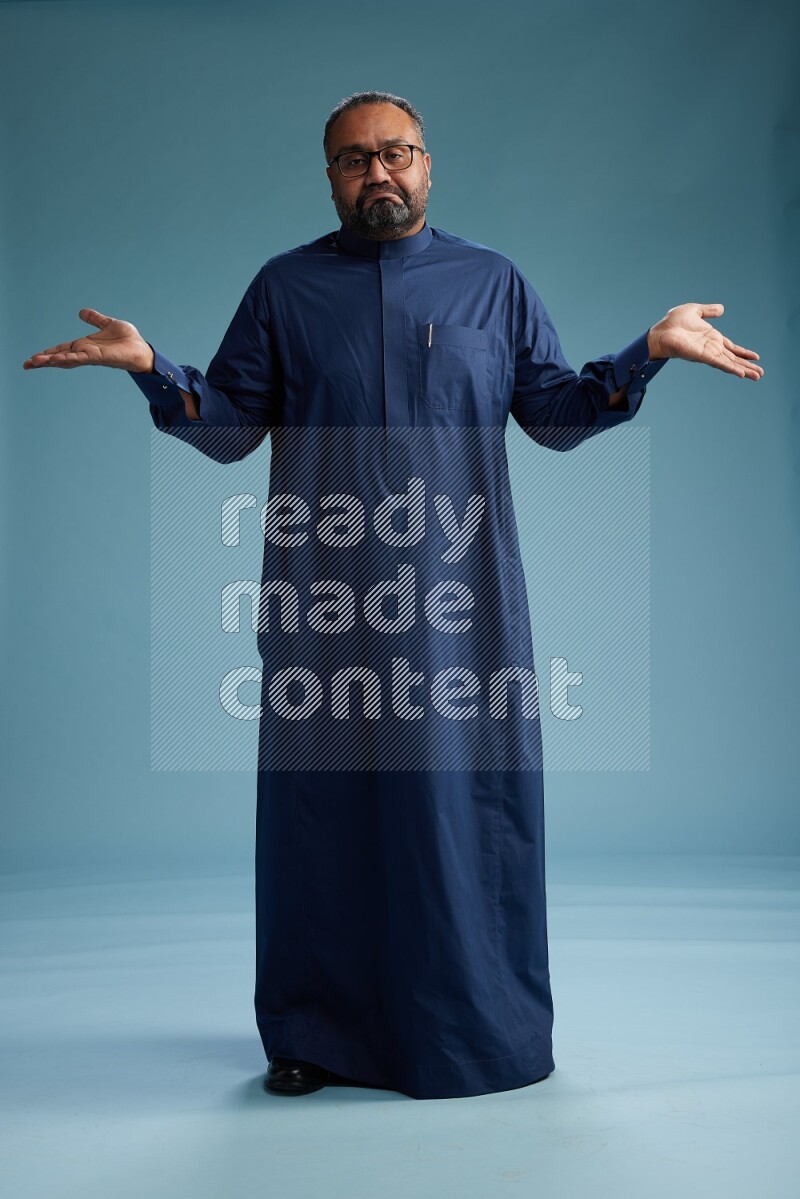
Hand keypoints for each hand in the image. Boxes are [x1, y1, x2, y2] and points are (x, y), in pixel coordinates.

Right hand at [22, 309, 153, 372]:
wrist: (142, 348)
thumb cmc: (128, 339)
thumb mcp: (108, 324)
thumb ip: (95, 319)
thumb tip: (81, 312)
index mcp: (85, 345)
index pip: (62, 349)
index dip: (49, 352)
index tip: (34, 357)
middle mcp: (85, 352)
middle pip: (60, 357)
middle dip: (44, 360)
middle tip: (27, 364)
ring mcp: (91, 356)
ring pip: (67, 359)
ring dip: (51, 360)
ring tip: (36, 362)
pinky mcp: (99, 357)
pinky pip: (81, 358)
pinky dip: (69, 358)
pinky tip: (57, 359)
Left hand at [647, 303, 762, 380]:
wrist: (660, 331)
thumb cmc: (673, 322)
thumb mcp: (695, 310)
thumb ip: (709, 310)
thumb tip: (722, 309)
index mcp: (712, 338)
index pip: (731, 348)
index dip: (743, 353)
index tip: (756, 358)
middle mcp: (712, 348)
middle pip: (733, 359)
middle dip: (747, 366)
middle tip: (760, 374)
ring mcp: (707, 353)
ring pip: (729, 363)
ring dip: (744, 370)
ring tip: (757, 377)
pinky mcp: (702, 356)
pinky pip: (719, 363)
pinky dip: (731, 368)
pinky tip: (741, 374)